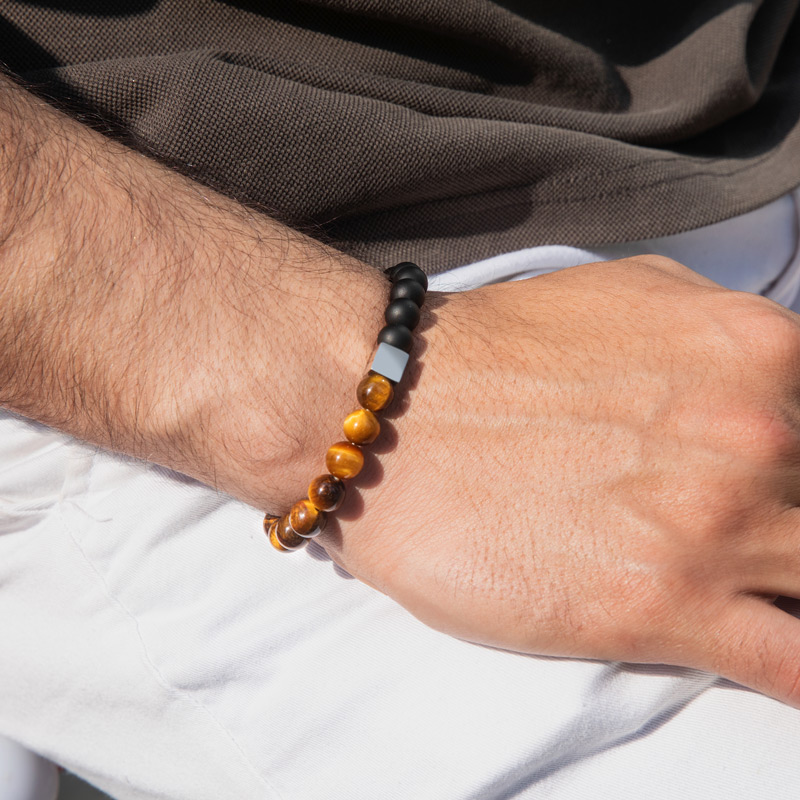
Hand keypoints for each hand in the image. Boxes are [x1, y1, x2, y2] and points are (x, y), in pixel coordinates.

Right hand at [319, 257, 799, 707]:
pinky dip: (796, 668)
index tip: (765, 480)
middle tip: (720, 519)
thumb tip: (771, 378)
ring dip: (787, 578)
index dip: (797, 460)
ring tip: (731, 575)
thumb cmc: (494, 356)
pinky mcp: (666, 611)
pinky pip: (794, 667)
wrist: (392, 421)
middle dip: (784, 515)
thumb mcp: (633, 295)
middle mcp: (761, 435)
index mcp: (759, 352)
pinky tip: (765, 646)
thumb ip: (725, 338)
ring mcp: (719, 528)